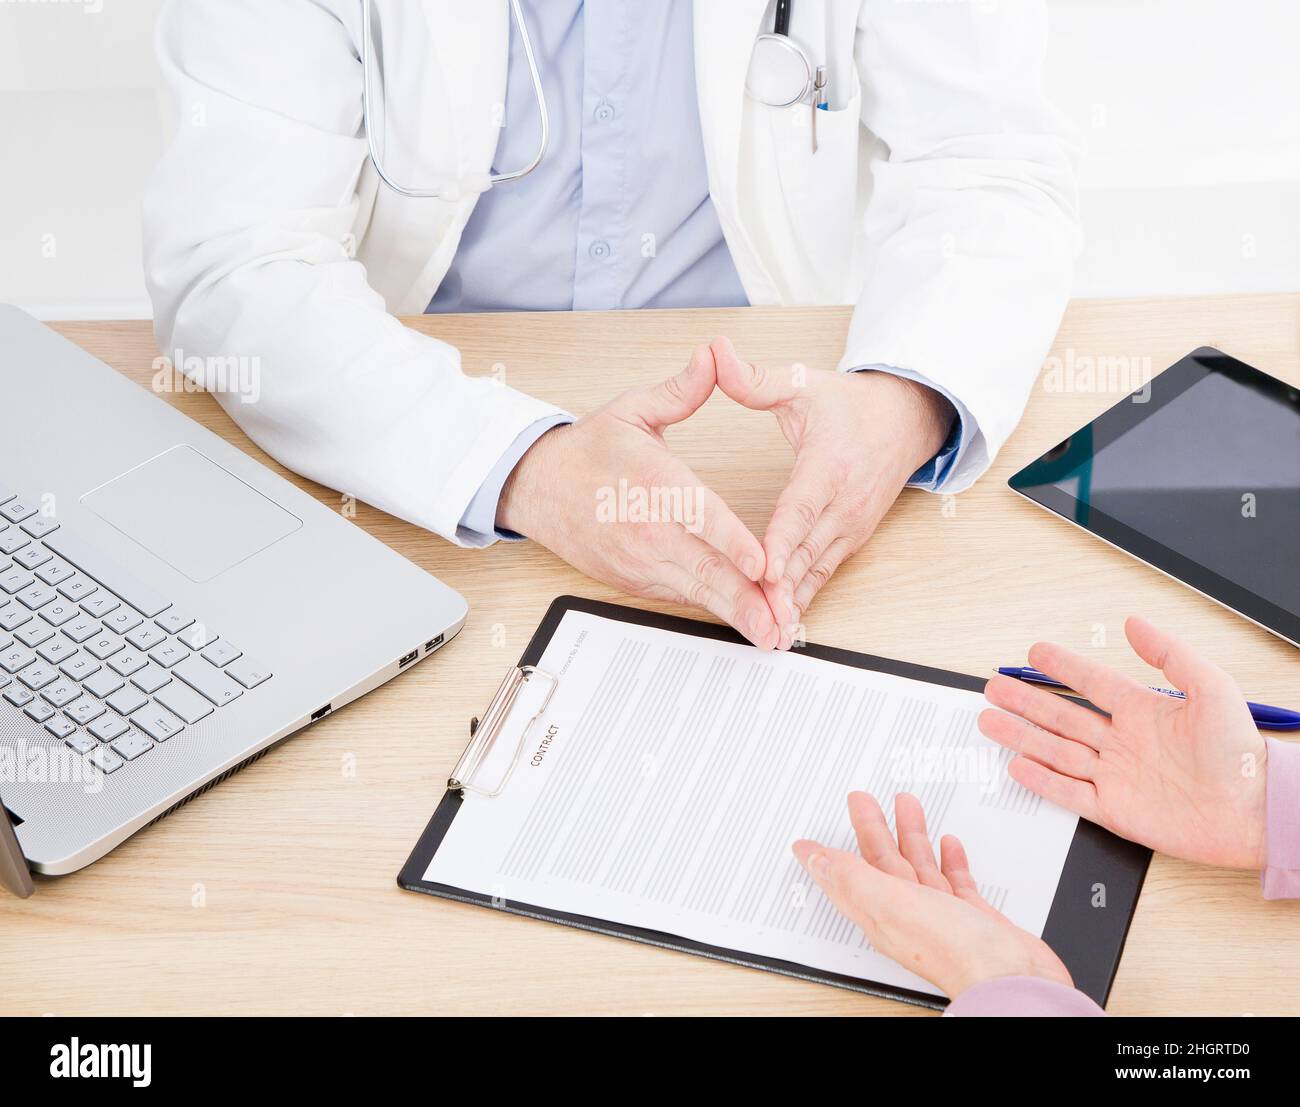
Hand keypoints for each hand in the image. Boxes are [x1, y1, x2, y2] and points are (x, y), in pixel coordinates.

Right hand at [498, 344, 780, 647]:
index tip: (763, 563)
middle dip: (746, 600)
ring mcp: (640, 560)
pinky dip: (711, 610)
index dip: (732, 542)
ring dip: (735, 615)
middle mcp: (648, 528)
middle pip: (705, 569)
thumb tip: (713, 355)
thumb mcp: (633, 410)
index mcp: (654, 483)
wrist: (536, 488)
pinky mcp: (635, 580)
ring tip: (769, 635)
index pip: (699, 516)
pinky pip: (680, 596)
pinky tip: (742, 623)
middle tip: (780, 623)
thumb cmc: (588, 450)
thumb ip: (680, 390)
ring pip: (695, 592)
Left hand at [712, 338, 953, 647]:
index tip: (761, 568)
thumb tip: (715, 353)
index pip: (800, 509)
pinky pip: (824, 573)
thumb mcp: (802, 383)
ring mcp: (851, 525)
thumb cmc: (850, 404)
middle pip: (807, 550)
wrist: (907, 419)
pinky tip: (784, 624)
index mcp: (829, 466)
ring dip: (794, 601)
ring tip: (769, 633)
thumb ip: (754, 378)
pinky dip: (804, 598)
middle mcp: (844, 502)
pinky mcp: (851, 539)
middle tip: (757, 617)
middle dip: (782, 586)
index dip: (780, 541)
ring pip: (817, 569)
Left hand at [794, 792, 1070, 996]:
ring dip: (910, 836)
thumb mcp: (891, 902)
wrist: (1014, 980)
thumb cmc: (955, 951)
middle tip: (862, 800)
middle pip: (882, 863)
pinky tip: (949, 843)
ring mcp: (941, 916)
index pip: (846, 877)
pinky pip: (954, 882)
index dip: (826, 857)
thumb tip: (813, 861)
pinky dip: (949, 860)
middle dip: (871, 829)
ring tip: (906, 805)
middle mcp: (909, 914)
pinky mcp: (972, 918)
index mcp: (881, 913)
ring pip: (918, 867)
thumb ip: (852, 877)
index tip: (807, 843)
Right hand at [980, 616, 1267, 869]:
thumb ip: (1170, 654)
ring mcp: (1116, 777)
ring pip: (1056, 752)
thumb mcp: (1211, 688)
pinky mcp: (1115, 811)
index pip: (1092, 684)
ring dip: (1022, 736)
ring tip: (991, 721)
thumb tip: (1135, 624)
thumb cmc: (1239, 752)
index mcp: (1143, 712)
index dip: (1063, 667)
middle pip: (1062, 717)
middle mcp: (1123, 743)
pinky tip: (1018, 766)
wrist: (1254, 811)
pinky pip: (1069, 793)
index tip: (1037, 652)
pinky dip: (1042, 781)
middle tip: (995, 687)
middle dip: (1026, 701)